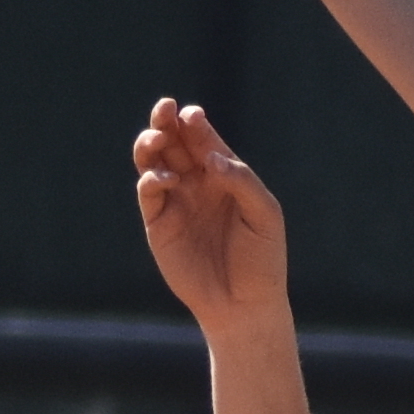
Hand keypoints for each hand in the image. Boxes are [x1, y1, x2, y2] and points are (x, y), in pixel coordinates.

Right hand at [132, 98, 286, 334]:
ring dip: (150, 143)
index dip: (194, 123)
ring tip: (157, 137)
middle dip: (165, 121)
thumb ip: (241, 180)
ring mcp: (176, 202)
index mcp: (224, 175)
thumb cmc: (262, 258)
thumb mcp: (264, 213)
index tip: (193, 116)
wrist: (244, 304)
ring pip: (153, 162)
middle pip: (174, 142)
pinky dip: (151, 179)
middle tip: (165, 109)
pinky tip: (166, 179)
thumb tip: (209, 159)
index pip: (203, 139)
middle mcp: (197, 183)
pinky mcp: (159, 225)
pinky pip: (148, 193)